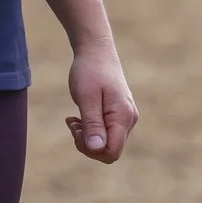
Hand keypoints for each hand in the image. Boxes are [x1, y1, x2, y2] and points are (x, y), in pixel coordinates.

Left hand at [64, 36, 136, 164]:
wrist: (96, 50)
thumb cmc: (89, 70)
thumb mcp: (86, 97)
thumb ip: (92, 123)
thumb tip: (96, 149)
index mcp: (123, 116)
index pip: (112, 152)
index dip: (92, 150)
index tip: (76, 130)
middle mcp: (129, 120)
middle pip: (109, 150)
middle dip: (87, 144)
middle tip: (72, 124)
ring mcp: (125, 117)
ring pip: (107, 143)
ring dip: (87, 137)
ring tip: (73, 120)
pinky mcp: (118, 115)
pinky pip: (106, 133)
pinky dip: (91, 130)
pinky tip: (77, 119)